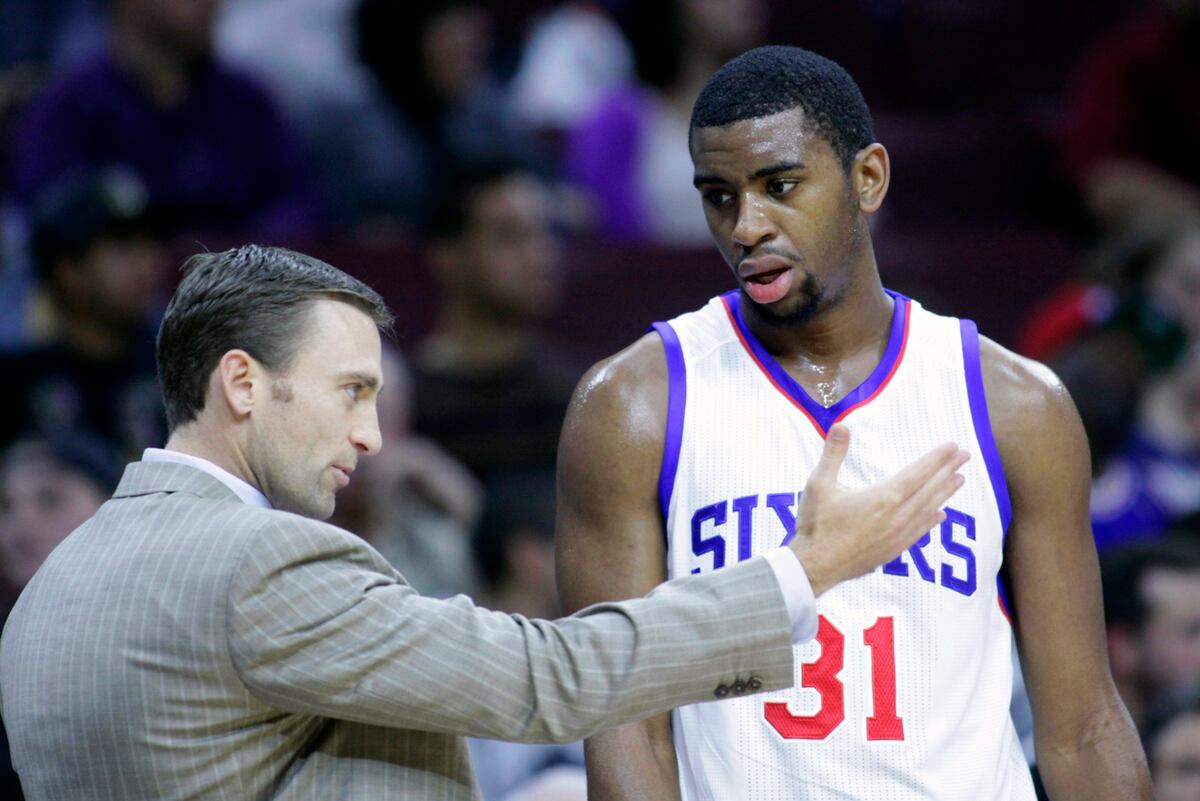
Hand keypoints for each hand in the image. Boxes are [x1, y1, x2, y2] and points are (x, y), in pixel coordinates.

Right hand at [788, 424, 968, 596]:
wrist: (814, 566)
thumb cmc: (815, 524)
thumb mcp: (818, 484)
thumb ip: (833, 453)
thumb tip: (841, 425)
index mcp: (883, 497)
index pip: (918, 473)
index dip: (937, 458)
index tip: (953, 447)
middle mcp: (897, 516)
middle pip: (930, 489)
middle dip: (948, 470)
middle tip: (966, 456)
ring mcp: (897, 535)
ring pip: (928, 509)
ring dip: (945, 493)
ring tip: (960, 479)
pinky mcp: (892, 550)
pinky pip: (920, 531)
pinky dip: (933, 520)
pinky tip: (941, 515)